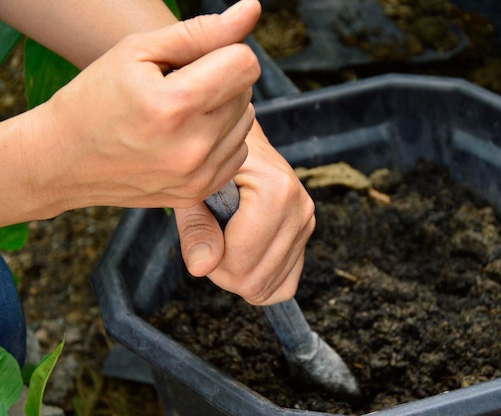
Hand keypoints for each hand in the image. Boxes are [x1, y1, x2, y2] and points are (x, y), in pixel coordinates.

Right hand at [26, 0, 261, 210]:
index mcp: (175, 104)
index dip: (224, 52)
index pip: (245, 64)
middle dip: (220, 81)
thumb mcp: (138, 51)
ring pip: (246, 122)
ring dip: (223, 111)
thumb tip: (252, 10)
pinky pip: (238, 153)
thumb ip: (201, 31)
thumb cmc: (96, 98)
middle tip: (177, 88)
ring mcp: (197, 175)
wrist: (63, 160)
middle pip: (247, 92)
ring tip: (179, 114)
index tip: (197, 59)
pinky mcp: (199, 191)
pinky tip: (187, 138)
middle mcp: (193, 146)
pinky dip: (220, 140)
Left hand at [174, 122, 315, 304]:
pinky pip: (287, 285)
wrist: (240, 145)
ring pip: (269, 287)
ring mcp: (307, 223)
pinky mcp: (306, 235)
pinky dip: (260, 281)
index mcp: (275, 191)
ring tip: (227, 242)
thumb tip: (202, 267)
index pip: (240, 260)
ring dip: (239, 275)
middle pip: (256, 280)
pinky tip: (244, 258)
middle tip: (211, 240)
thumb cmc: (212, 162)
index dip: (210, 259)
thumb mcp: (193, 187)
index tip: (202, 231)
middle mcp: (300, 208)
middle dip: (223, 272)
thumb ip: (195, 227)